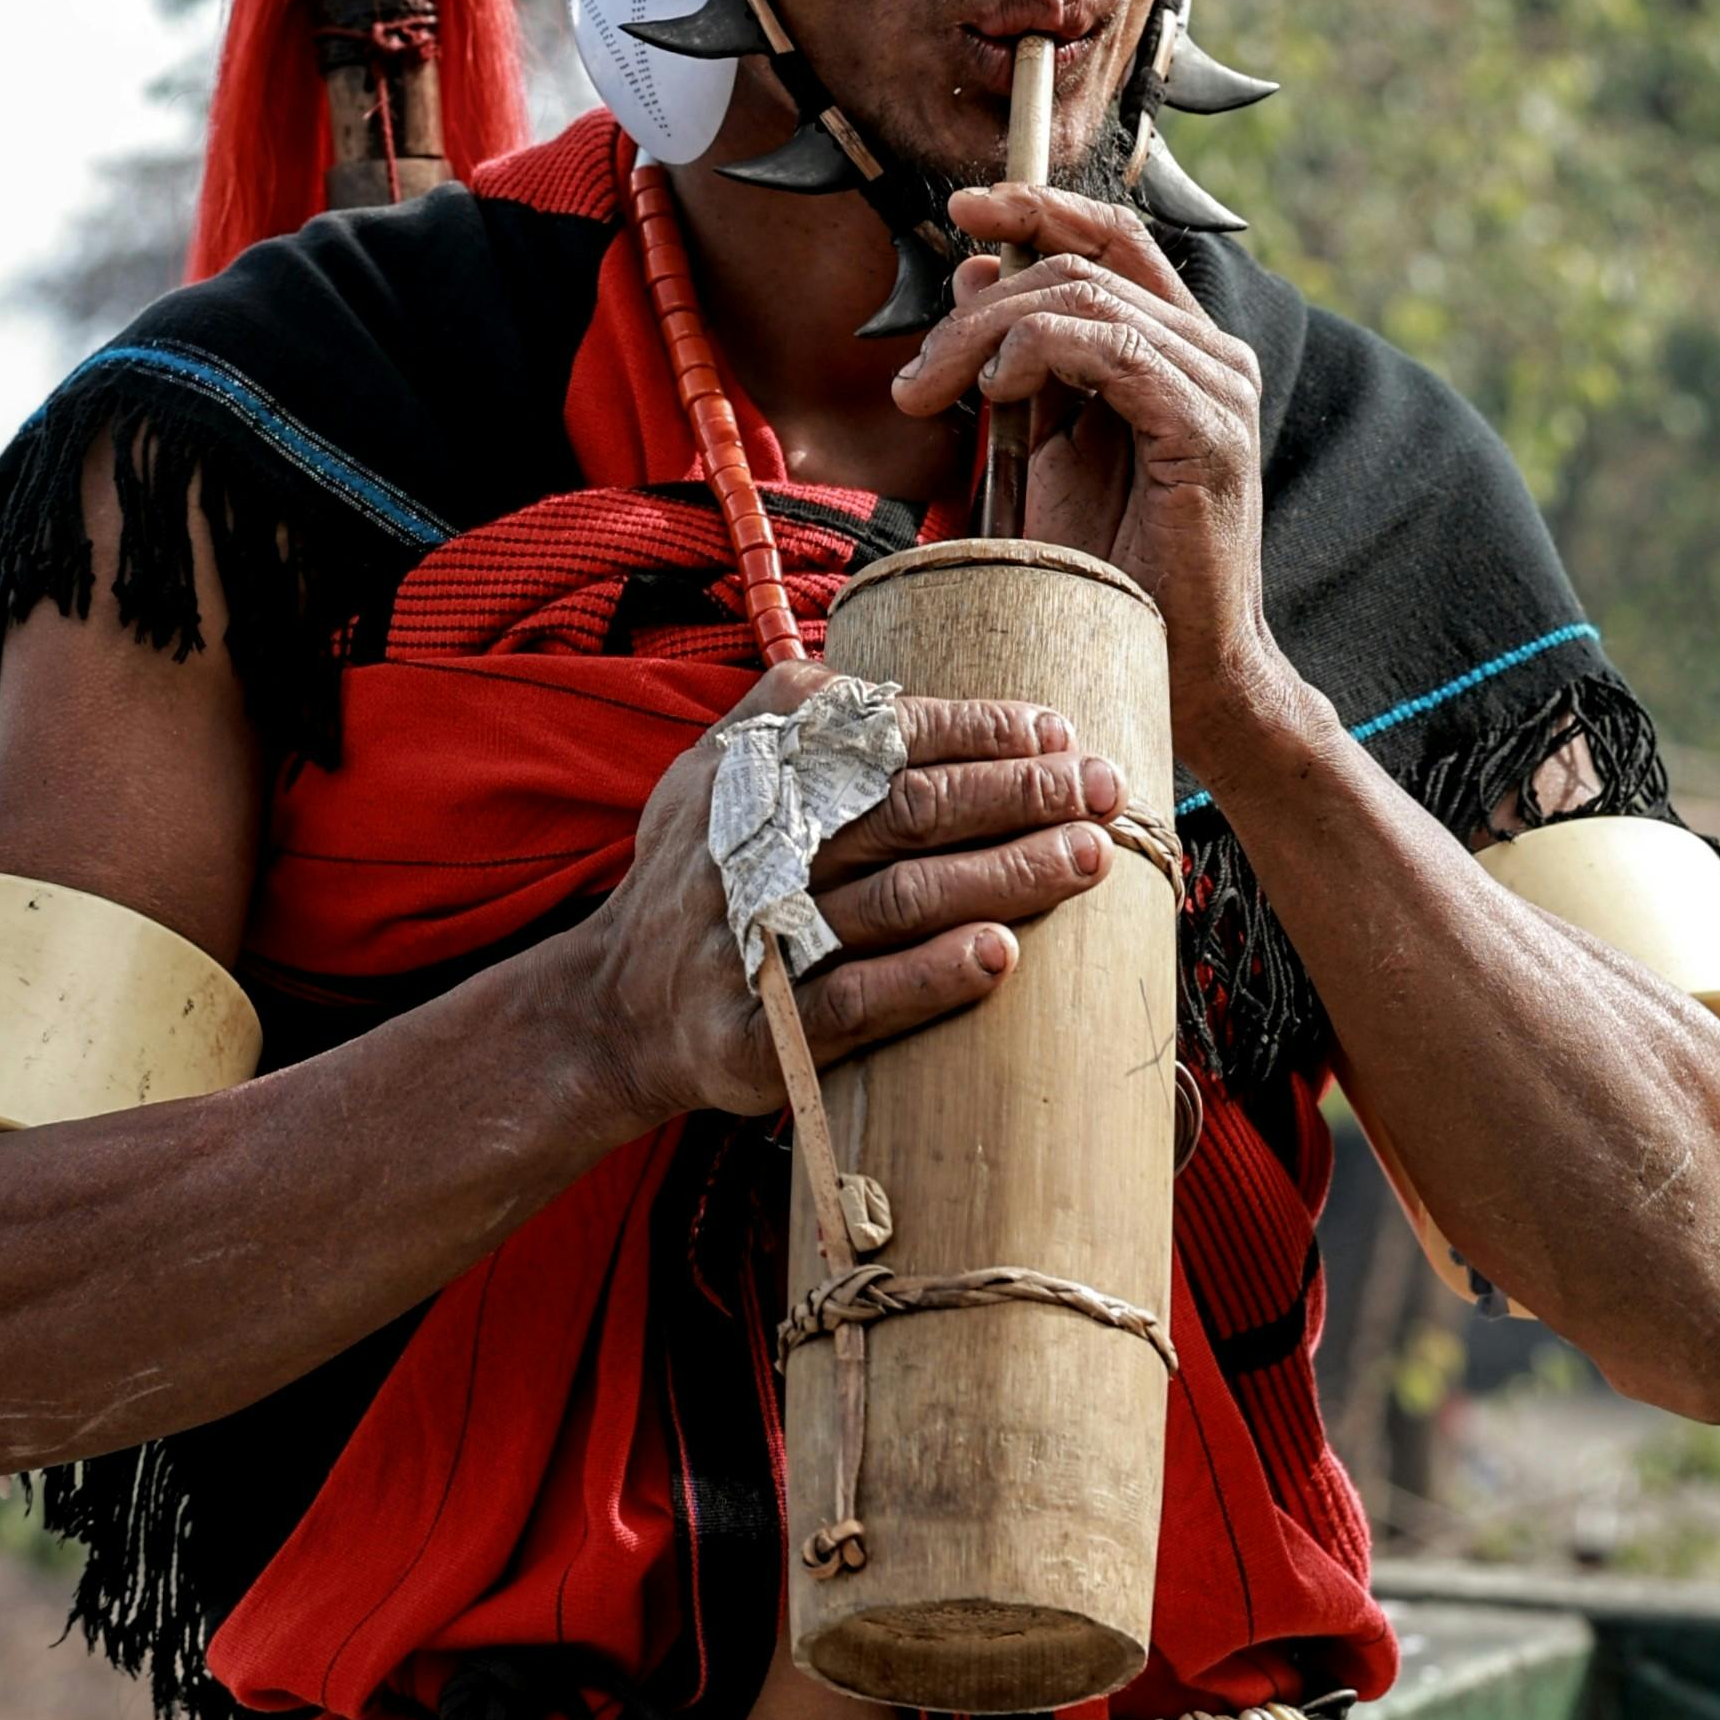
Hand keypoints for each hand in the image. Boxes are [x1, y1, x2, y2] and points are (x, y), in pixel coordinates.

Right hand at [574, 678, 1128, 1141]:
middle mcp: (755, 850)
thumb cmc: (699, 874)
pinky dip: (930, 976)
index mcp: (752, 775)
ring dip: (1003, 875)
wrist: (613, 1006)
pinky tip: (1001, 956)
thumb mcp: (714, 770)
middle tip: (1106, 790)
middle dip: (1018, 794)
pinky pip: (857, 1000)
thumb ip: (794, 715)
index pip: (884, 737)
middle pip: (909, 811)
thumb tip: (911, 687)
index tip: (1057, 734)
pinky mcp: (762, 1033)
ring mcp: (758, 944)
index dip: (978, 731)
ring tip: (1086, 858)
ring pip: (900, 899)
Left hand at [891, 187, 1298, 791]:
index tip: (965, 208)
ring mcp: (1219, 387)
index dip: (1039, 208)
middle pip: (1082, 267)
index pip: (1113, 241)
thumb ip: (1020, 359)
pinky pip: (1114, 348)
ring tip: (935, 393)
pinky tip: (996, 394)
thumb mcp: (1046, 445)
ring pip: (1086, 299)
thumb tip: (972, 270)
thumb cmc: (1109, 569)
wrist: (1176, 665)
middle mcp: (1214, 354)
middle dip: (979, 305)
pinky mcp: (1208, 428)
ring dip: (988, 334)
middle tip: (917, 377)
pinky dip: (1039, 353)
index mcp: (1181, 348)